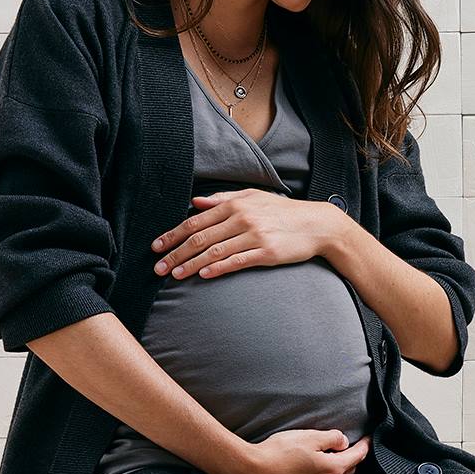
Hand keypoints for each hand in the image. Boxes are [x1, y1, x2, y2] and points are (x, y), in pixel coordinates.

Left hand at [151, 190, 336, 279]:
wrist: (316, 224)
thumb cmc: (283, 212)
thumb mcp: (253, 197)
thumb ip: (223, 199)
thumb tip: (194, 202)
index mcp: (235, 205)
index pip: (196, 221)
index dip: (173, 235)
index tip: (157, 247)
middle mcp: (242, 218)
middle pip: (200, 238)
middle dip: (176, 254)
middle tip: (158, 268)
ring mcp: (255, 236)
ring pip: (215, 251)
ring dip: (192, 265)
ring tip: (175, 276)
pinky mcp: (267, 252)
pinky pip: (238, 261)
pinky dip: (219, 268)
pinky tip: (205, 275)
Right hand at [233, 428, 371, 473]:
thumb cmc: (279, 453)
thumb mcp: (309, 437)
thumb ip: (331, 438)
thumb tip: (343, 442)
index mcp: (334, 469)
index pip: (357, 456)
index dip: (365, 446)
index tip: (368, 439)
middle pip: (348, 471)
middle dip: (352, 458)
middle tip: (349, 447)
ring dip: (339, 470)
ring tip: (333, 458)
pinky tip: (317, 472)